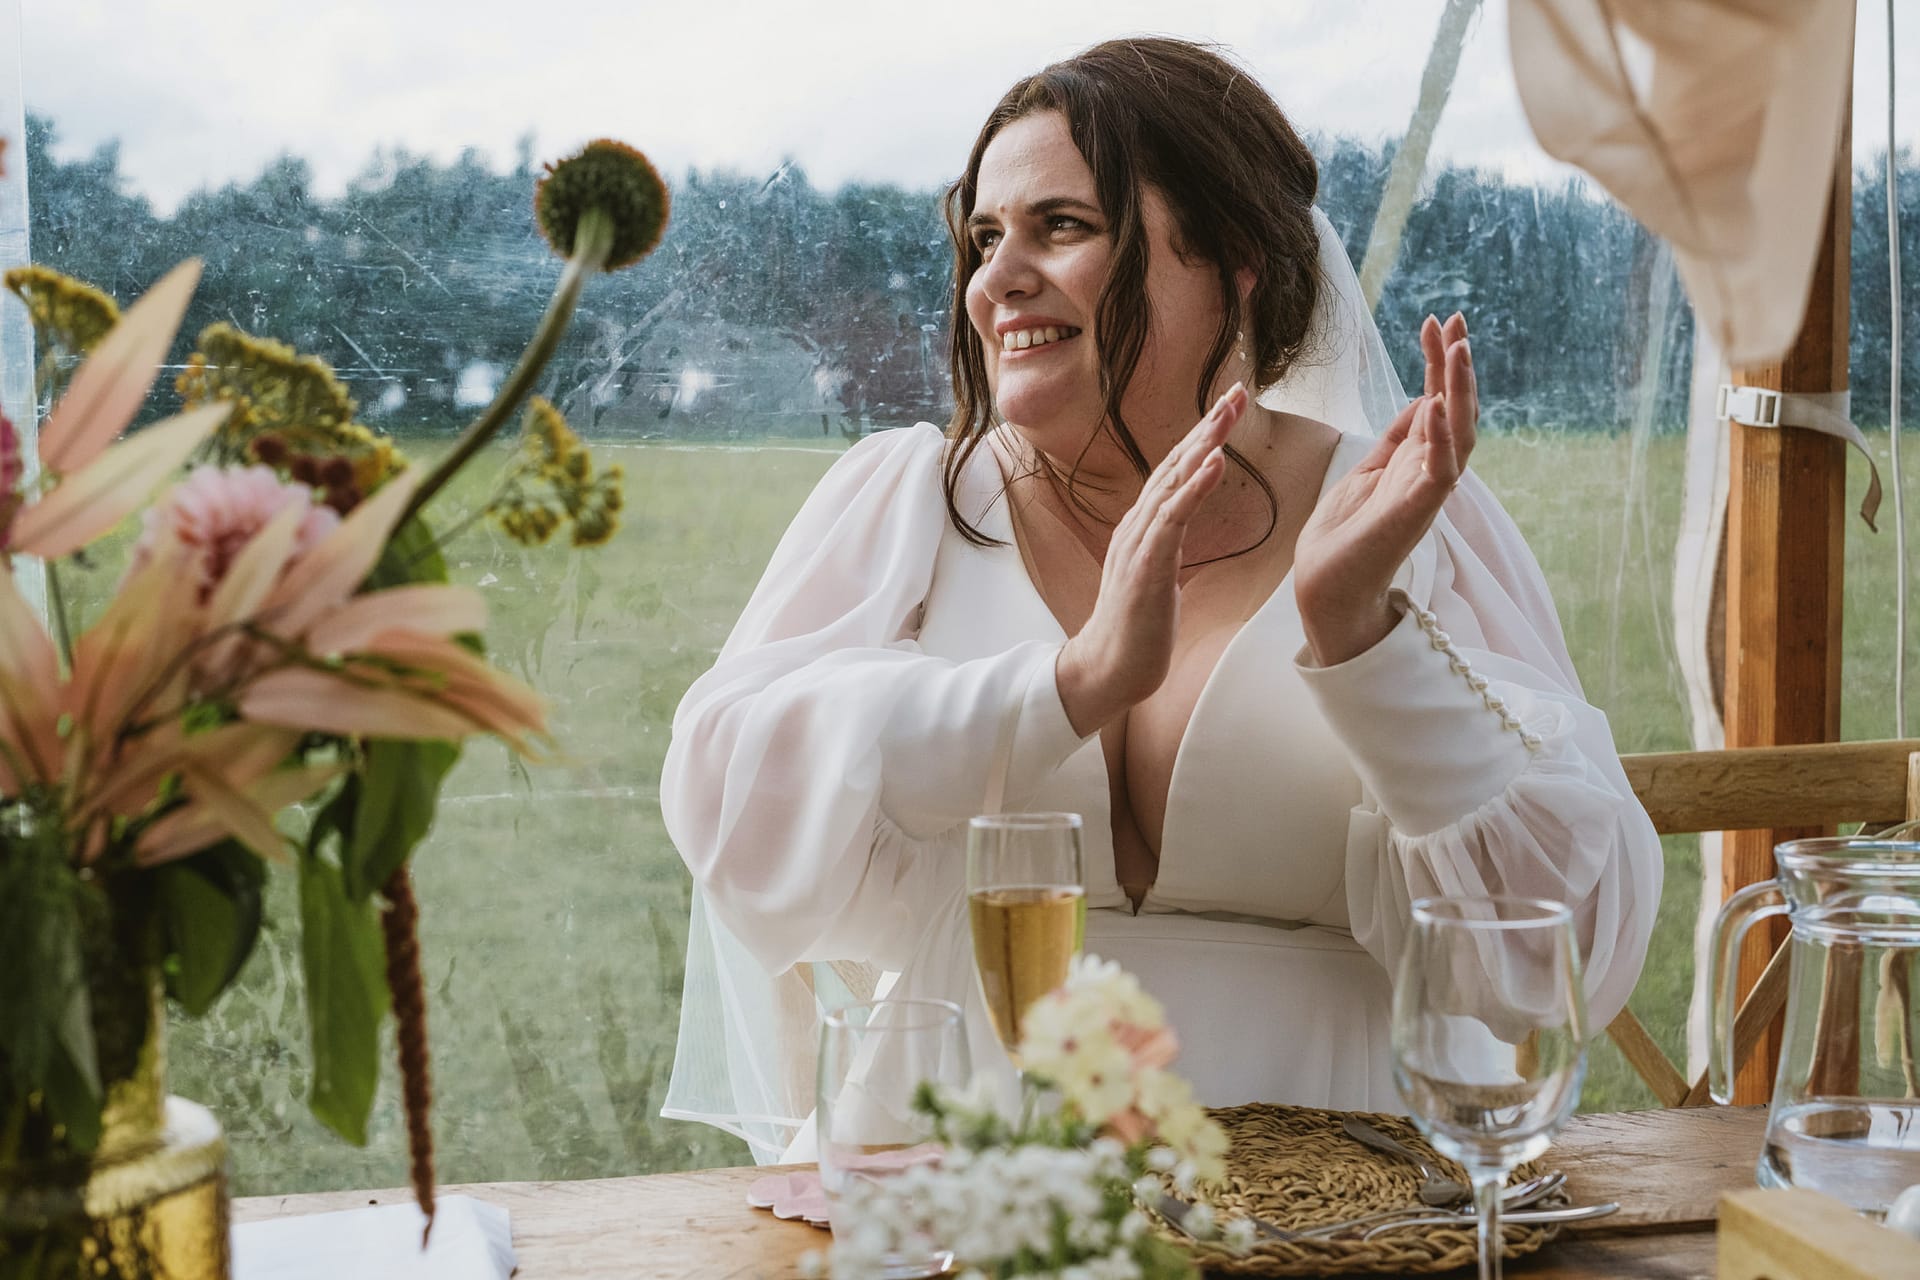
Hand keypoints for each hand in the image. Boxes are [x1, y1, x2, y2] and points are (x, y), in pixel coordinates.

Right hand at [1054, 383, 1246, 734]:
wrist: (1108, 670)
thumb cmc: (1136, 631)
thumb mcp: (1157, 579)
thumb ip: (1165, 548)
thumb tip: (1179, 531)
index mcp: (1142, 529)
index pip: (1176, 474)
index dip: (1202, 439)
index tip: (1228, 410)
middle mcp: (1137, 527)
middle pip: (1175, 464)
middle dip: (1207, 426)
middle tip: (1236, 390)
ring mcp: (1139, 543)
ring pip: (1174, 482)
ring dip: (1203, 444)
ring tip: (1228, 412)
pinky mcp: (1147, 565)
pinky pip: (1173, 518)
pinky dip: (1194, 487)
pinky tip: (1215, 463)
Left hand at [1294, 312, 1477, 665]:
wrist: (1326, 586)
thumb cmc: (1343, 536)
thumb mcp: (1366, 471)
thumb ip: (1395, 440)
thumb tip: (1421, 401)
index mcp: (1415, 461)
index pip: (1436, 401)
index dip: (1438, 363)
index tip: (1437, 324)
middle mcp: (1428, 472)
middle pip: (1456, 409)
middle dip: (1456, 365)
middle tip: (1458, 320)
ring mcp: (1426, 492)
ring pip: (1458, 434)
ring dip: (1458, 390)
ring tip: (1458, 348)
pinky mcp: (1415, 512)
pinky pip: (1438, 469)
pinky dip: (1438, 435)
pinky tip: (1434, 402)